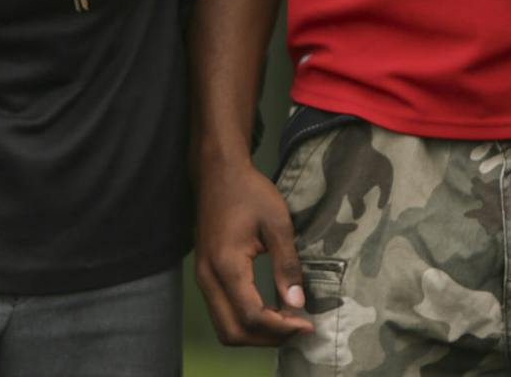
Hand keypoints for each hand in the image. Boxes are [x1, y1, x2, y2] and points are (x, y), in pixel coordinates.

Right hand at [193, 155, 313, 345]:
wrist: (218, 172)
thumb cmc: (249, 192)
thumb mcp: (278, 223)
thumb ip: (287, 265)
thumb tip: (297, 303)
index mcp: (226, 264)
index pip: (251, 316)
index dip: (280, 327)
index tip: (307, 323)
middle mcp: (208, 277)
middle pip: (233, 331)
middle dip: (267, 338)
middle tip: (297, 327)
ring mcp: (203, 278)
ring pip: (224, 327)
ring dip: (255, 333)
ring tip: (286, 322)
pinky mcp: (205, 275)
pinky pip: (221, 313)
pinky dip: (245, 322)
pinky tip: (269, 311)